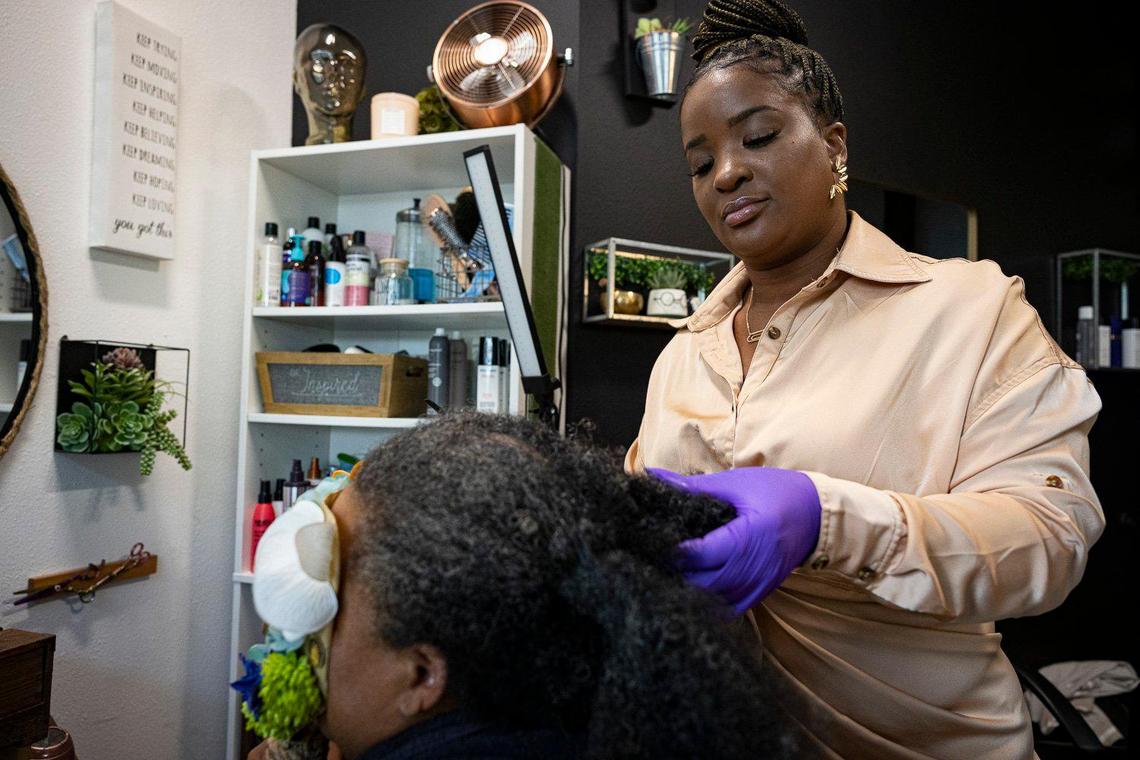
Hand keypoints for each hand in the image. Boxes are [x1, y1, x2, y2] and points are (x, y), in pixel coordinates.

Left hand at [648, 466, 821, 613]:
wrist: (818, 514)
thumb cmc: (777, 492)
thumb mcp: (736, 484)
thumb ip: (693, 486)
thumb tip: (653, 475)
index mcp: (745, 540)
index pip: (696, 555)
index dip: (668, 551)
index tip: (646, 542)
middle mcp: (751, 571)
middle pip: (699, 584)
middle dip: (672, 573)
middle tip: (648, 558)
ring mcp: (756, 587)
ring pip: (711, 602)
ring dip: (688, 589)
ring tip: (664, 572)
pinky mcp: (759, 595)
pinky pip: (727, 609)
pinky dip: (707, 599)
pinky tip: (691, 584)